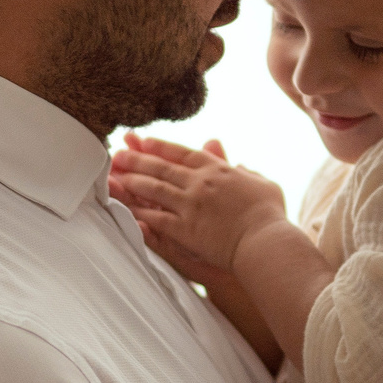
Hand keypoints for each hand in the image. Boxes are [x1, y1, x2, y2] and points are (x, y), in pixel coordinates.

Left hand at [110, 133, 287, 269]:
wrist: (265, 241)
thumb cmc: (269, 216)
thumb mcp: (264, 185)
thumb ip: (248, 173)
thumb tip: (241, 167)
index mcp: (218, 170)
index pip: (183, 153)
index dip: (161, 147)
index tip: (144, 141)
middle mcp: (200, 183)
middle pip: (161, 167)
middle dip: (136, 159)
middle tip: (118, 154)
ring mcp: (190, 204)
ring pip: (153, 189)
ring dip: (130, 181)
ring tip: (113, 176)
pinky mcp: (183, 228)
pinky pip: (154, 217)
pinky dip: (137, 211)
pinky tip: (123, 208)